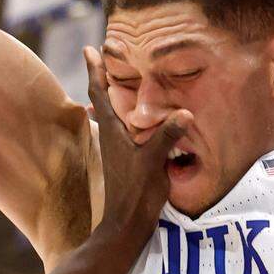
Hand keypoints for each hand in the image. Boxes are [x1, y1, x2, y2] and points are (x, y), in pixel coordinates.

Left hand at [83, 46, 190, 240]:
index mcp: (113, 131)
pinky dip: (126, 114)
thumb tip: (184, 111)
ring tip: (121, 78)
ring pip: (111, 113)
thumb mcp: (153, 161)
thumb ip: (166, 135)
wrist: (126, 224)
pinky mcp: (124, 158)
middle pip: (102, 99)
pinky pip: (122, 127)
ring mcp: (116, 148)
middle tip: (106, 54)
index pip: (99, 94)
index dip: (95, 71)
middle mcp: (110, 135)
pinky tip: (135, 116)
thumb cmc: (136, 191)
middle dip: (103, 76)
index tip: (89, 49)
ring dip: (113, 94)